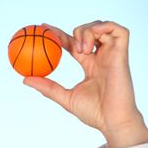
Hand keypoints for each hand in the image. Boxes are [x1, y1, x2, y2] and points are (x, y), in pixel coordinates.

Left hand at [23, 21, 147, 147]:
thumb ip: (47, 87)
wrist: (112, 121)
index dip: (59, 34)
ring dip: (86, 32)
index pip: (73, 44)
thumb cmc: (93, 113)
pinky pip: (118, 31)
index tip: (42, 28)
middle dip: (75, 31)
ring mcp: (113, 54)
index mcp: (90, 65)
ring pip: (101, 27)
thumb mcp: (64, 97)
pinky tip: (88, 45)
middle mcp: (101, 57)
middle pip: (88, 31)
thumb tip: (25, 79)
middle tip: (61, 43)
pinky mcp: (122, 55)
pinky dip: (103, 29)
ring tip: (80, 50)